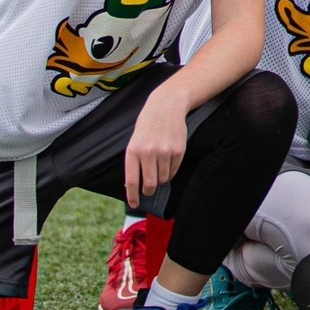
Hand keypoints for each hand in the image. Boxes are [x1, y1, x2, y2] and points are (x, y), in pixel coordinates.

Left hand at [123, 90, 188, 210]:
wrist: (166, 106)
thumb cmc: (147, 125)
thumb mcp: (135, 141)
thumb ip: (134, 161)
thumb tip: (134, 185)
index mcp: (133, 151)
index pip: (132, 181)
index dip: (133, 196)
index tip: (134, 204)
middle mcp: (148, 153)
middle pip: (149, 184)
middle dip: (149, 191)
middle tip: (149, 190)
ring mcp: (164, 152)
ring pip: (163, 179)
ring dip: (161, 179)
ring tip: (159, 167)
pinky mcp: (178, 151)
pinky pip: (173, 171)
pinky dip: (170, 171)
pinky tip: (167, 162)